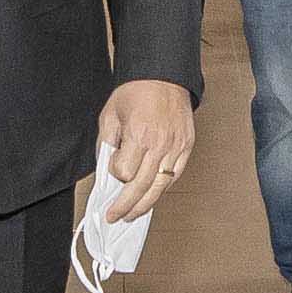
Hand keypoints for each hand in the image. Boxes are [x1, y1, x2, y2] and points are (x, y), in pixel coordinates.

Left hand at [98, 78, 194, 216]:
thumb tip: (106, 169)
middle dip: (126, 206)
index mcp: (138, 134)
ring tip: (133, 214)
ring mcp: (175, 146)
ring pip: (160, 186)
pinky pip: (174, 175)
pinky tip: (152, 194)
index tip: (112, 169)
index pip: (123, 172)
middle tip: (116, 216)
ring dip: (145, 204)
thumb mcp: (110, 115)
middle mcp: (159, 143)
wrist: (163, 76)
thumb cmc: (136, 91)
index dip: (114, 174)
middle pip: (141, 186)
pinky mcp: (186, 147)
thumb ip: (107, 144)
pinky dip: (162, 188)